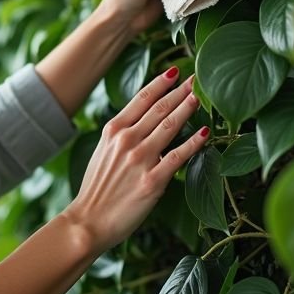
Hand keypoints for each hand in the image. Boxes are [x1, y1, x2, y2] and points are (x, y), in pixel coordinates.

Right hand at [61, 68, 207, 253]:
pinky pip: (179, 156)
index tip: (175, 72)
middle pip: (160, 108)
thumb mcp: (102, 153)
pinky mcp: (152, 181)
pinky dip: (194, 142)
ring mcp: (140, 159)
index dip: (160, 83)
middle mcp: (127, 140)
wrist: (88, 222)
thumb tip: (143, 124)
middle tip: (198, 77)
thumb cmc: (96, 190)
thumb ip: (121, 136)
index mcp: (113, 131)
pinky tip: (205, 131)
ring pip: (170, 126)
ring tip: (202, 96)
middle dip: (181, 90)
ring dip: (188, 108)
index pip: (141, 99)